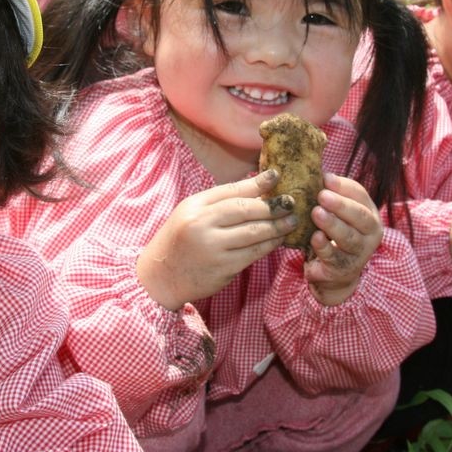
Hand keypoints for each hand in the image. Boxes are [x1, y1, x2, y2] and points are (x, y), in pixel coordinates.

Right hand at [138, 169, 296, 308]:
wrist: (160, 276)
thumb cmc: (179, 241)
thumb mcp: (191, 214)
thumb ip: (219, 202)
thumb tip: (256, 187)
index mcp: (194, 206)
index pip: (231, 191)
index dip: (256, 183)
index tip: (276, 175)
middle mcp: (202, 224)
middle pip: (245, 210)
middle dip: (272, 205)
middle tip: (291, 202)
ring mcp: (212, 247)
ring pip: (253, 232)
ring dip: (276, 226)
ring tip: (291, 220)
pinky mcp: (223, 268)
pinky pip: (253, 253)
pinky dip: (269, 245)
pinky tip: (278, 239)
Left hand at [304, 173, 382, 305]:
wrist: (336, 274)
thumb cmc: (334, 235)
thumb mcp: (338, 214)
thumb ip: (331, 194)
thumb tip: (320, 172)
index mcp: (370, 214)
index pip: (360, 195)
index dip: (343, 186)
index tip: (325, 179)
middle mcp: (370, 234)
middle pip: (360, 217)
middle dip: (341, 205)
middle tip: (321, 195)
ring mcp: (359, 253)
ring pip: (349, 238)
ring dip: (332, 224)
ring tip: (316, 213)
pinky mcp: (344, 269)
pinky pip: (334, 257)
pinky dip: (324, 247)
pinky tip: (315, 237)